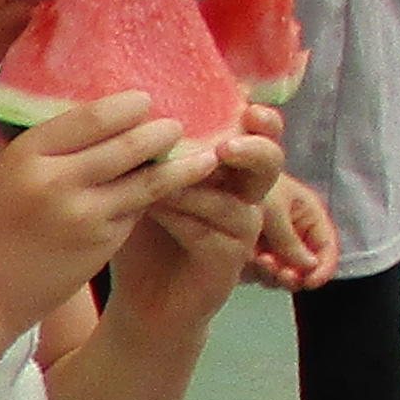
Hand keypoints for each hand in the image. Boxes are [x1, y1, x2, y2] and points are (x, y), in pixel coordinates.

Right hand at [0, 93, 205, 335]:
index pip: (94, 116)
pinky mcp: (102, 243)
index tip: (144, 101)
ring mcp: (84, 213)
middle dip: (161, 131)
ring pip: (148, 178)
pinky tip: (173, 192)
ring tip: (199, 156)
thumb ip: (36, 149)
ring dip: (178, 165)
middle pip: (129, 142)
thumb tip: (75, 116)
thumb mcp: (0, 178)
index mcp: (28, 154)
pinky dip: (156, 199)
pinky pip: (138, 211)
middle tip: (176, 126)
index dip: (128, 106)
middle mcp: (58, 179)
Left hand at [126, 118, 287, 299]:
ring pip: (233, 201)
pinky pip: (213, 233)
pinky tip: (154, 208)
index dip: (259, 119)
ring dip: (196, 187)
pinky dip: (184, 218)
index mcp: (229, 171)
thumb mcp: (141, 188)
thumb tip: (130, 109)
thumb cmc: (142, 237)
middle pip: (269, 162)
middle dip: (254, 148)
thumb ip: (148, 156)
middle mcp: (243, 195)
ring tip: (160, 179)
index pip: (256, 135)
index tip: (246, 100)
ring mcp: (242, 229)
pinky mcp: (231, 260)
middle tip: (227, 144)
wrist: (141, 298)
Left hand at [249, 171, 342, 292]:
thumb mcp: (273, 208)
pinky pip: (261, 273)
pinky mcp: (252, 253)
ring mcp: (273, 244)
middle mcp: (294, 232)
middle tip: (281, 273)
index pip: (326, 248)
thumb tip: (309, 266)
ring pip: (283, 273)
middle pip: (305, 266)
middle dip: (295, 273)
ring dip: (274, 274)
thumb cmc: (245, 182)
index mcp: (308, 215)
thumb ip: (289, 239)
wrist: (210, 181)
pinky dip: (256, 272)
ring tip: (261, 261)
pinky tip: (247, 261)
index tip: (310, 282)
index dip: (323, 268)